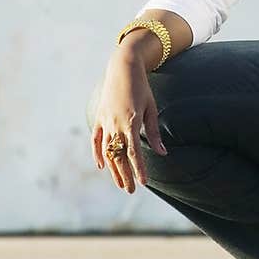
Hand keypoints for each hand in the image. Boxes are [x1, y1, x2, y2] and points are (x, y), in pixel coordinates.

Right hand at [90, 48, 167, 193]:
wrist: (123, 67)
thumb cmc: (142, 87)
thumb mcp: (151, 108)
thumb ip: (154, 132)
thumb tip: (162, 153)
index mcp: (132, 121)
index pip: (135, 152)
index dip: (139, 169)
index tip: (144, 183)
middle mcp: (116, 124)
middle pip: (119, 155)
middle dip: (125, 175)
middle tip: (132, 191)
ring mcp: (106, 121)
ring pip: (107, 151)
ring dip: (113, 169)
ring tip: (121, 184)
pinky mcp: (100, 117)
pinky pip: (96, 140)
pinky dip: (97, 153)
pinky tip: (101, 167)